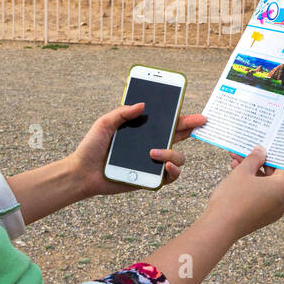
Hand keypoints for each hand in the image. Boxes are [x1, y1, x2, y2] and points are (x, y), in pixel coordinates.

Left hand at [69, 102, 207, 196]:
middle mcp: (151, 146)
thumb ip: (122, 112)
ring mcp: (152, 163)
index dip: (183, 117)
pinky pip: (171, 177)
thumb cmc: (92, 147)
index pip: (167, 122)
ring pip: (178, 157)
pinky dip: (174, 170)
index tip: (195, 113)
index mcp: (143, 131)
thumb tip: (142, 105)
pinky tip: (166, 165)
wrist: (82, 172)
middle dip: (191, 127)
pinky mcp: (150, 179)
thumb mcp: (104, 124)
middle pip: (178, 136)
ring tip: (154, 152)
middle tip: (200, 122)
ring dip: (173, 153)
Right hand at [203, 145, 283, 238]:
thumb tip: (261, 151)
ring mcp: (276, 210)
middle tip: (245, 151)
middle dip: (258, 161)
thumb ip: (255, 158)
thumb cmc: (234, 197)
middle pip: (274, 174)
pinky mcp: (266, 216)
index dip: (272, 152)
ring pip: (267, 184)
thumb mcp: (243, 171)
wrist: (220, 227)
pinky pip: (263, 195)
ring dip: (253, 172)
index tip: (264, 143)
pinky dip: (253, 185)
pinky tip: (237, 175)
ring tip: (235, 161)